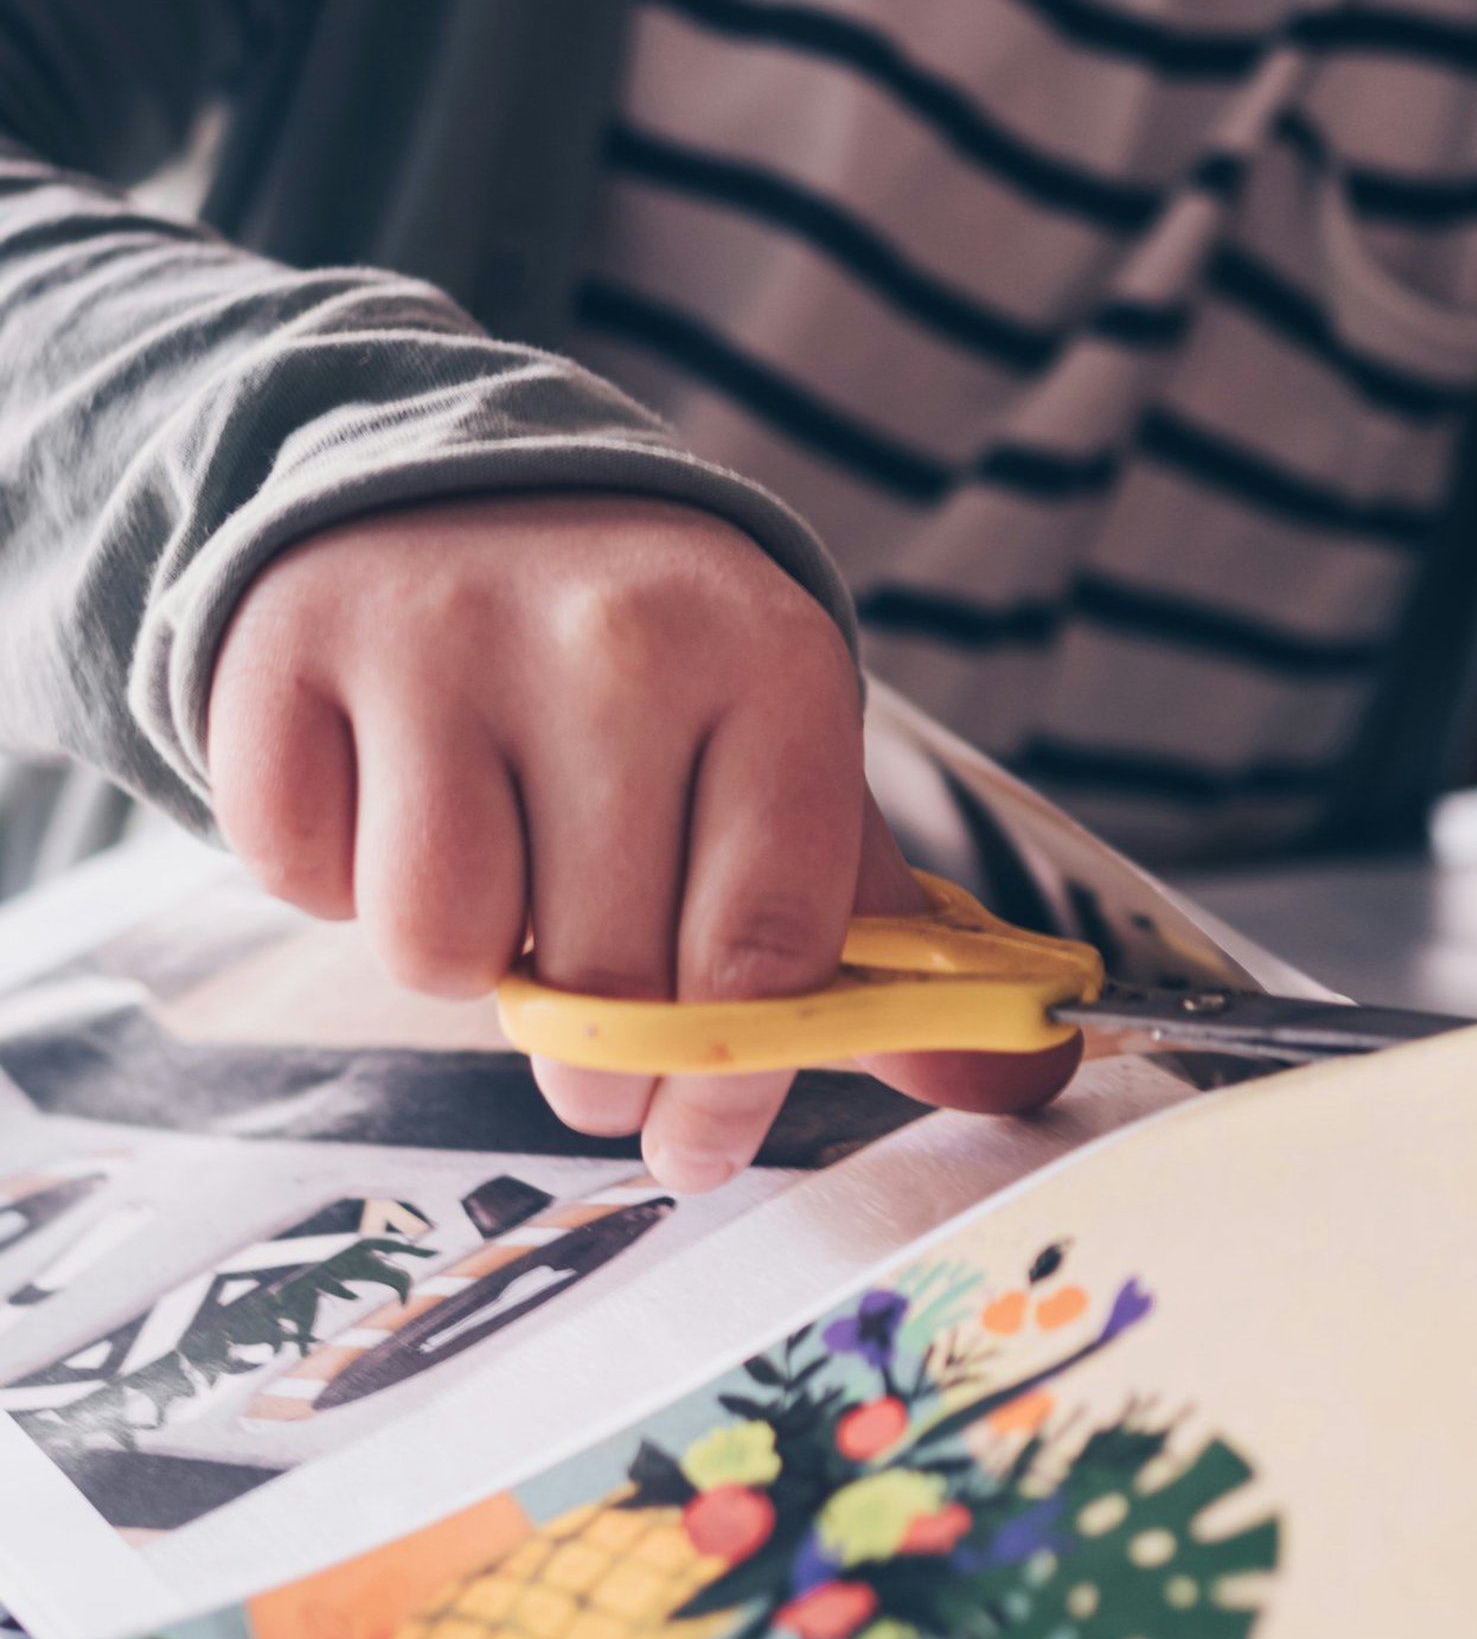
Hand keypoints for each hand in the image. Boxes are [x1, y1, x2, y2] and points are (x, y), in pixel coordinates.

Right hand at [207, 494, 1077, 1186]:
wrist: (466, 492)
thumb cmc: (649, 671)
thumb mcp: (780, 763)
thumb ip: (885, 938)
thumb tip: (1023, 1073)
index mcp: (773, 669)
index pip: (763, 948)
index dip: (729, 1088)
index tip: (696, 1147)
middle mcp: (619, 638)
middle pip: (602, 980)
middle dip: (591, 1048)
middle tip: (584, 994)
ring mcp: (446, 631)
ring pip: (437, 948)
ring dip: (458, 953)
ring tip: (491, 866)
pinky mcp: (290, 642)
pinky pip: (302, 878)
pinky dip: (332, 880)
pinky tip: (384, 796)